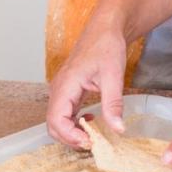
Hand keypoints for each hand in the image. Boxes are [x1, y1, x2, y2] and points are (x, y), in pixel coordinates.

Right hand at [46, 22, 128, 148]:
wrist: (105, 29)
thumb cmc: (106, 46)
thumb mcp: (113, 76)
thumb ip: (113, 104)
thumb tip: (117, 129)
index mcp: (65, 85)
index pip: (56, 120)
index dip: (70, 137)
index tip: (90, 142)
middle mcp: (58, 89)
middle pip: (53, 125)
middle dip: (70, 138)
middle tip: (93, 142)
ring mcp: (61, 90)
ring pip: (57, 121)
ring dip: (72, 132)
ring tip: (93, 134)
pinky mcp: (67, 91)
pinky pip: (64, 113)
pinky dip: (74, 123)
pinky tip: (91, 120)